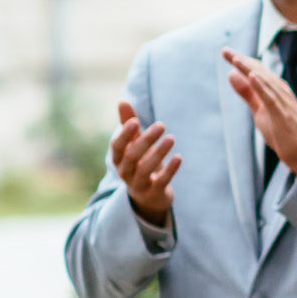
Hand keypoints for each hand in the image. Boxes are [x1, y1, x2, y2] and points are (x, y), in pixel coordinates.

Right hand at [108, 99, 178, 226]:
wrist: (149, 196)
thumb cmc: (140, 163)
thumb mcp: (134, 144)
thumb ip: (128, 124)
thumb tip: (122, 101)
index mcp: (118, 159)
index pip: (117, 146)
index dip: (125, 135)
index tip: (136, 121)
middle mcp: (125, 172)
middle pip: (132, 156)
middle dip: (146, 140)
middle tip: (162, 125)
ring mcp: (139, 184)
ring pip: (146, 169)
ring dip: (159, 153)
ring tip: (172, 138)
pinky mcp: (154, 193)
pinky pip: (162, 181)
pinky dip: (170, 169)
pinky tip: (179, 157)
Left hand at [223, 50, 296, 175]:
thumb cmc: (283, 131)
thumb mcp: (260, 110)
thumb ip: (247, 93)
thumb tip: (231, 74)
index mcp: (275, 90)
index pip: (257, 71)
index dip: (241, 61)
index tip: (225, 52)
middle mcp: (281, 92)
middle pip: (260, 72)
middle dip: (242, 61)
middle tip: (225, 51)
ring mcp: (284, 102)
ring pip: (266, 82)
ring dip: (250, 70)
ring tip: (236, 59)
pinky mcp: (284, 114)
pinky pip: (271, 97)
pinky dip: (262, 86)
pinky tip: (253, 76)